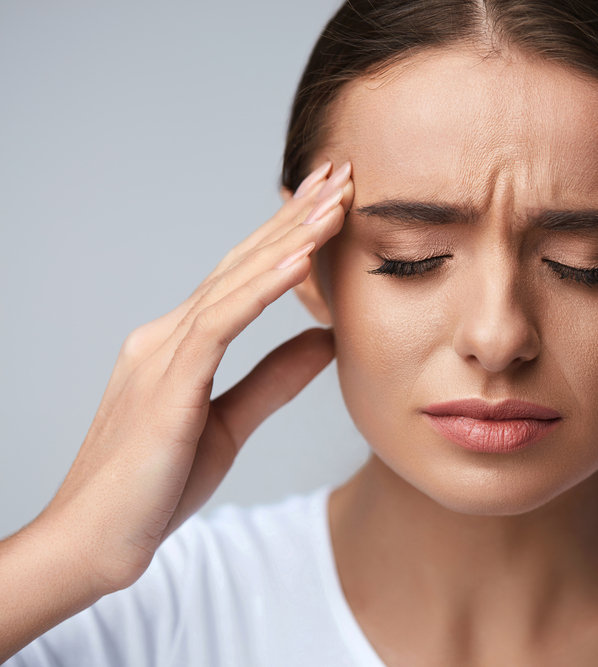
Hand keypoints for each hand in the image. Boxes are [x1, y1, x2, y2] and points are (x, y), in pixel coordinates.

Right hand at [38, 161, 353, 594]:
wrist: (95, 544)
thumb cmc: (154, 488)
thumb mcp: (231, 424)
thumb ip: (274, 379)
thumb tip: (325, 340)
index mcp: (180, 344)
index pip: (243, 276)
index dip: (287, 236)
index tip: (329, 202)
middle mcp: (167, 335)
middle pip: (241, 262)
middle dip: (293, 216)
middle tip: (339, 173)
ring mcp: (161, 355)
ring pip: (234, 281)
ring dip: (288, 238)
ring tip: (334, 200)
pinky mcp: (166, 385)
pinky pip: (220, 325)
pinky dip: (261, 289)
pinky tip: (298, 260)